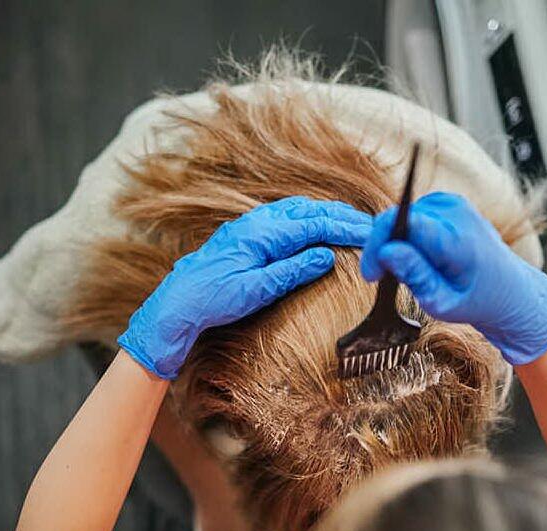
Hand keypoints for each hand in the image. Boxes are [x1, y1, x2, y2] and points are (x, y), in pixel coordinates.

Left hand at [119, 197, 371, 377]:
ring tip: (348, 222)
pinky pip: (284, 217)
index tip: (369, 234)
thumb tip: (327, 255)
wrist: (177, 305)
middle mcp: (256, 222)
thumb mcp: (258, 289)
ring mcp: (249, 225)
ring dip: (325, 214)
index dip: (345, 228)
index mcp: (263, 233)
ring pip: (296, 210)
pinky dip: (307, 218)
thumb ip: (293, 270)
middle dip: (341, 216)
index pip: (315, 224)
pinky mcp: (245, 235)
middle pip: (309, 210)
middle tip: (369, 225)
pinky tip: (314, 227)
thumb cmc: (213, 299)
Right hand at [360, 192, 546, 364]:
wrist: (511, 291)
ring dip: (398, 245)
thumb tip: (386, 251)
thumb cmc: (479, 301)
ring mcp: (452, 204)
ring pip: (402, 218)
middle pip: (397, 219)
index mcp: (456, 239)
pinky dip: (409, 238)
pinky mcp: (447, 203)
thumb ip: (414, 275)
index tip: (371, 274)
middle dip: (384, 249)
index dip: (377, 244)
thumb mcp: (443, 302)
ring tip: (414, 272)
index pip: (402, 222)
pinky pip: (413, 217)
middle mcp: (455, 213)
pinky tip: (423, 257)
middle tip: (387, 279)